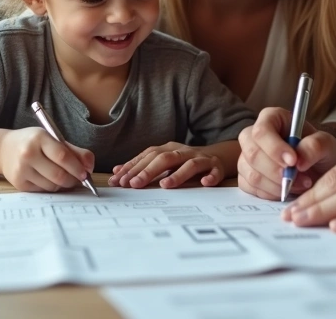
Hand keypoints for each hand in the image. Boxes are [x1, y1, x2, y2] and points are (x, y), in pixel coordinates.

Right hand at [0, 128, 94, 192]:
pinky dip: (51, 187)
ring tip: (64, 178)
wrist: (4, 149)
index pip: (63, 156)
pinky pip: (43, 190)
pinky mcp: (19, 183)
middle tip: (79, 179)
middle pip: (58, 174)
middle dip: (73, 180)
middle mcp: (28, 154)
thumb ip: (74, 151)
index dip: (77, 167)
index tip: (86, 173)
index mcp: (39, 138)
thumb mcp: (52, 139)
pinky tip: (49, 179)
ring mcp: (21, 170)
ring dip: (63, 185)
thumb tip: (90, 166)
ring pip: (52, 185)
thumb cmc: (33, 143)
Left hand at [109, 142, 224, 187]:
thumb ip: (142, 166)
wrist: (219, 156)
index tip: (118, 180)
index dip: (133, 167)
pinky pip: (214, 171)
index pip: (148, 156)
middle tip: (134, 184)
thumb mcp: (165, 161)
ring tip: (165, 185)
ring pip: (189, 164)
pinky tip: (205, 183)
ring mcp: (201, 159)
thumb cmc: (187, 162)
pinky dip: (210, 176)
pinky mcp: (216, 167)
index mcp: (169, 149)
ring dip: (177, 174)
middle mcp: (184, 152)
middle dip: (148, 171)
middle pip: (165, 158)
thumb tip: (117, 172)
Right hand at [237, 107, 335, 199]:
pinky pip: (251, 188)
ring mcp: (247, 157)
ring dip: (277, 185)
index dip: (274, 147)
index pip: (262, 130)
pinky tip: (288, 190)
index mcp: (272, 118)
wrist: (317, 170)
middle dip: (275, 171)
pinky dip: (271, 194)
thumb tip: (299, 160)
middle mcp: (254, 136)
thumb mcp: (327, 145)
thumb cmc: (319, 151)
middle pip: (252, 153)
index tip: (293, 161)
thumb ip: (315, 146)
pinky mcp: (246, 176)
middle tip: (299, 179)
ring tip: (300, 184)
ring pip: (252, 174)